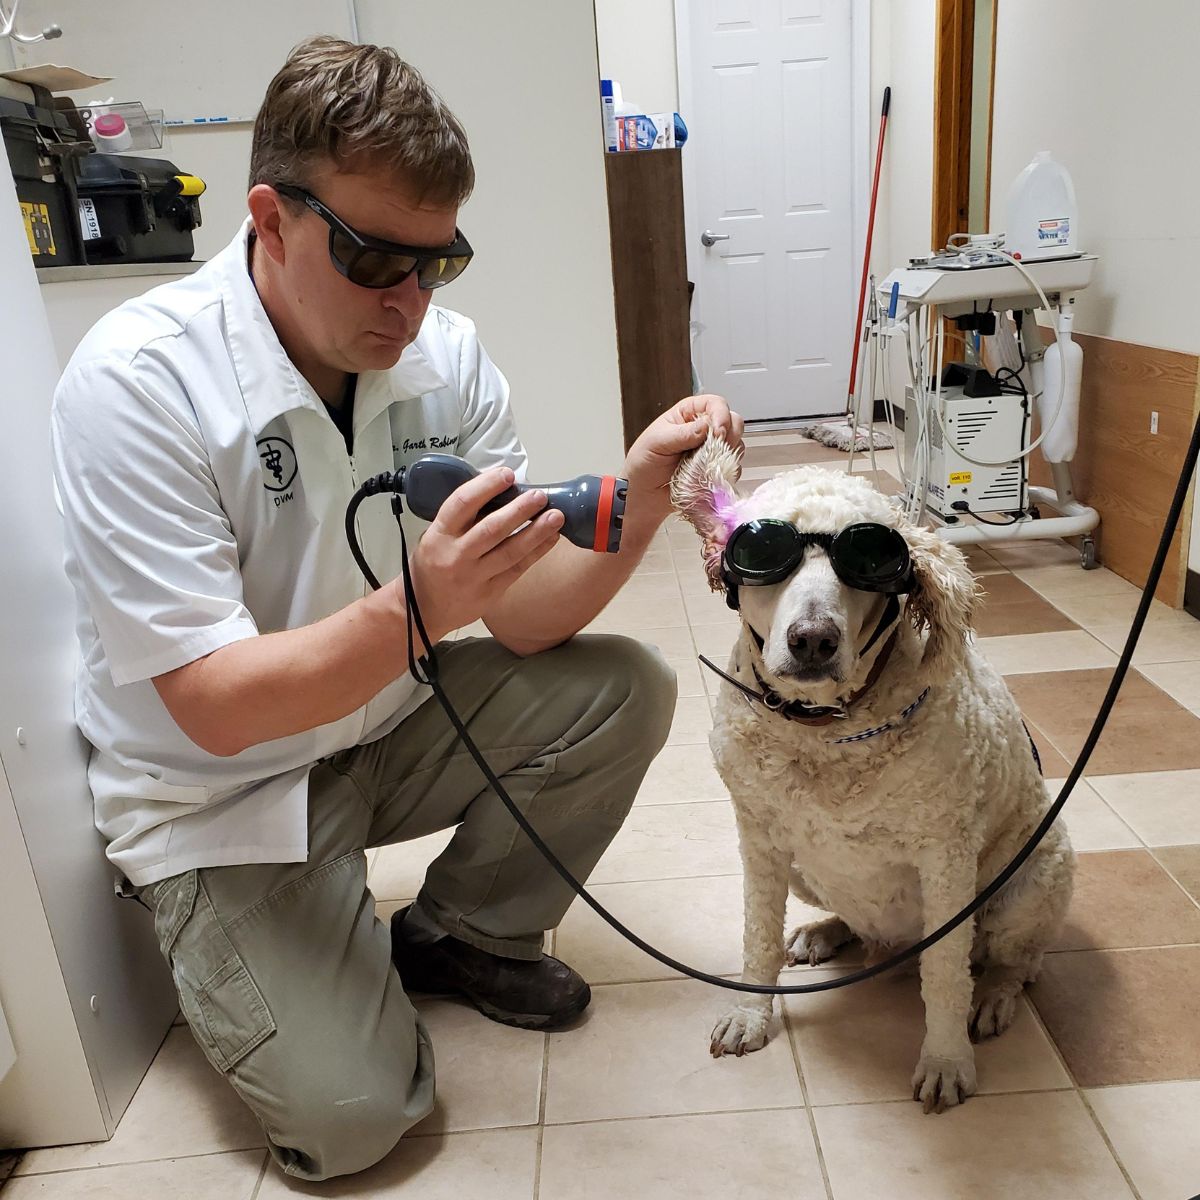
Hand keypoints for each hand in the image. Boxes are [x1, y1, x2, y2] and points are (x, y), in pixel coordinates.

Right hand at [402, 467, 562, 645]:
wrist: (422, 609)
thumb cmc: (432, 565)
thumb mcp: (436, 535)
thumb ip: (463, 518)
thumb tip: (501, 492)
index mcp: (439, 534)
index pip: (462, 504)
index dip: (486, 487)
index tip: (506, 474)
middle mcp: (456, 555)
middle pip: (491, 528)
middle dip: (519, 510)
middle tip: (539, 495)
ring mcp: (473, 576)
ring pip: (509, 551)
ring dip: (536, 532)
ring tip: (556, 516)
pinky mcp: (489, 593)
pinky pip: (517, 569)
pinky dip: (536, 552)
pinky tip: (551, 538)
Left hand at [623, 394, 743, 520]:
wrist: (643, 495)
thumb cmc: (643, 464)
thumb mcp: (656, 443)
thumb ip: (681, 433)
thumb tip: (705, 426)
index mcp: (688, 413)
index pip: (715, 404)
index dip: (721, 415)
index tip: (717, 432)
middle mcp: (703, 429)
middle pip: (733, 421)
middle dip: (730, 435)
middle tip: (717, 450)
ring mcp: (711, 449)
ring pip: (736, 444)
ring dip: (728, 454)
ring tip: (707, 465)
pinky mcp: (715, 469)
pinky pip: (732, 467)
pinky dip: (726, 471)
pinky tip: (710, 476)